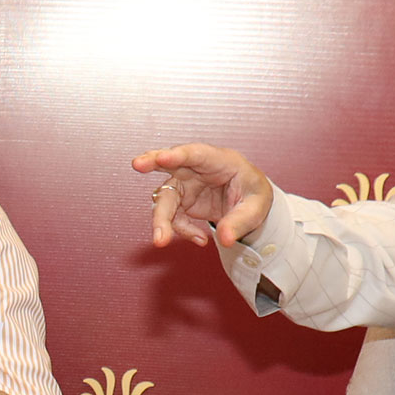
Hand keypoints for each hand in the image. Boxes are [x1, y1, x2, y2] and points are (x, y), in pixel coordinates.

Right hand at [132, 143, 274, 249]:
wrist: (248, 203)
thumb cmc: (253, 194)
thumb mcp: (257, 207)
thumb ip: (240, 222)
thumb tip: (224, 238)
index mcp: (219, 161)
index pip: (197, 154)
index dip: (178, 154)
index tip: (161, 157)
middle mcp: (197, 169)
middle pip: (170, 162)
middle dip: (152, 161)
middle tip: (137, 164)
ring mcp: (186, 184)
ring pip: (165, 198)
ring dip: (161, 220)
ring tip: (162, 241)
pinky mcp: (181, 201)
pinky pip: (172, 217)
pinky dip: (181, 230)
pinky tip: (200, 238)